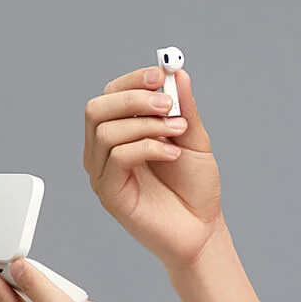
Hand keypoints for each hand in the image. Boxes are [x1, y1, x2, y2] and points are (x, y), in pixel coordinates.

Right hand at [84, 64, 223, 272]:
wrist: (203, 229)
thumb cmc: (195, 186)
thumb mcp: (194, 138)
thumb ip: (184, 107)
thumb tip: (177, 72)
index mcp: (122, 132)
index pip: (111, 94)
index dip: (133, 80)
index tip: (162, 74)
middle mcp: (105, 151)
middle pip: (97, 108)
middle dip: (134, 98)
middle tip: (169, 104)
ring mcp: (104, 172)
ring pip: (106, 131)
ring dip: (148, 124)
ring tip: (179, 133)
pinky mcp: (109, 193)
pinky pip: (118, 158)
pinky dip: (148, 147)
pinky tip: (172, 154)